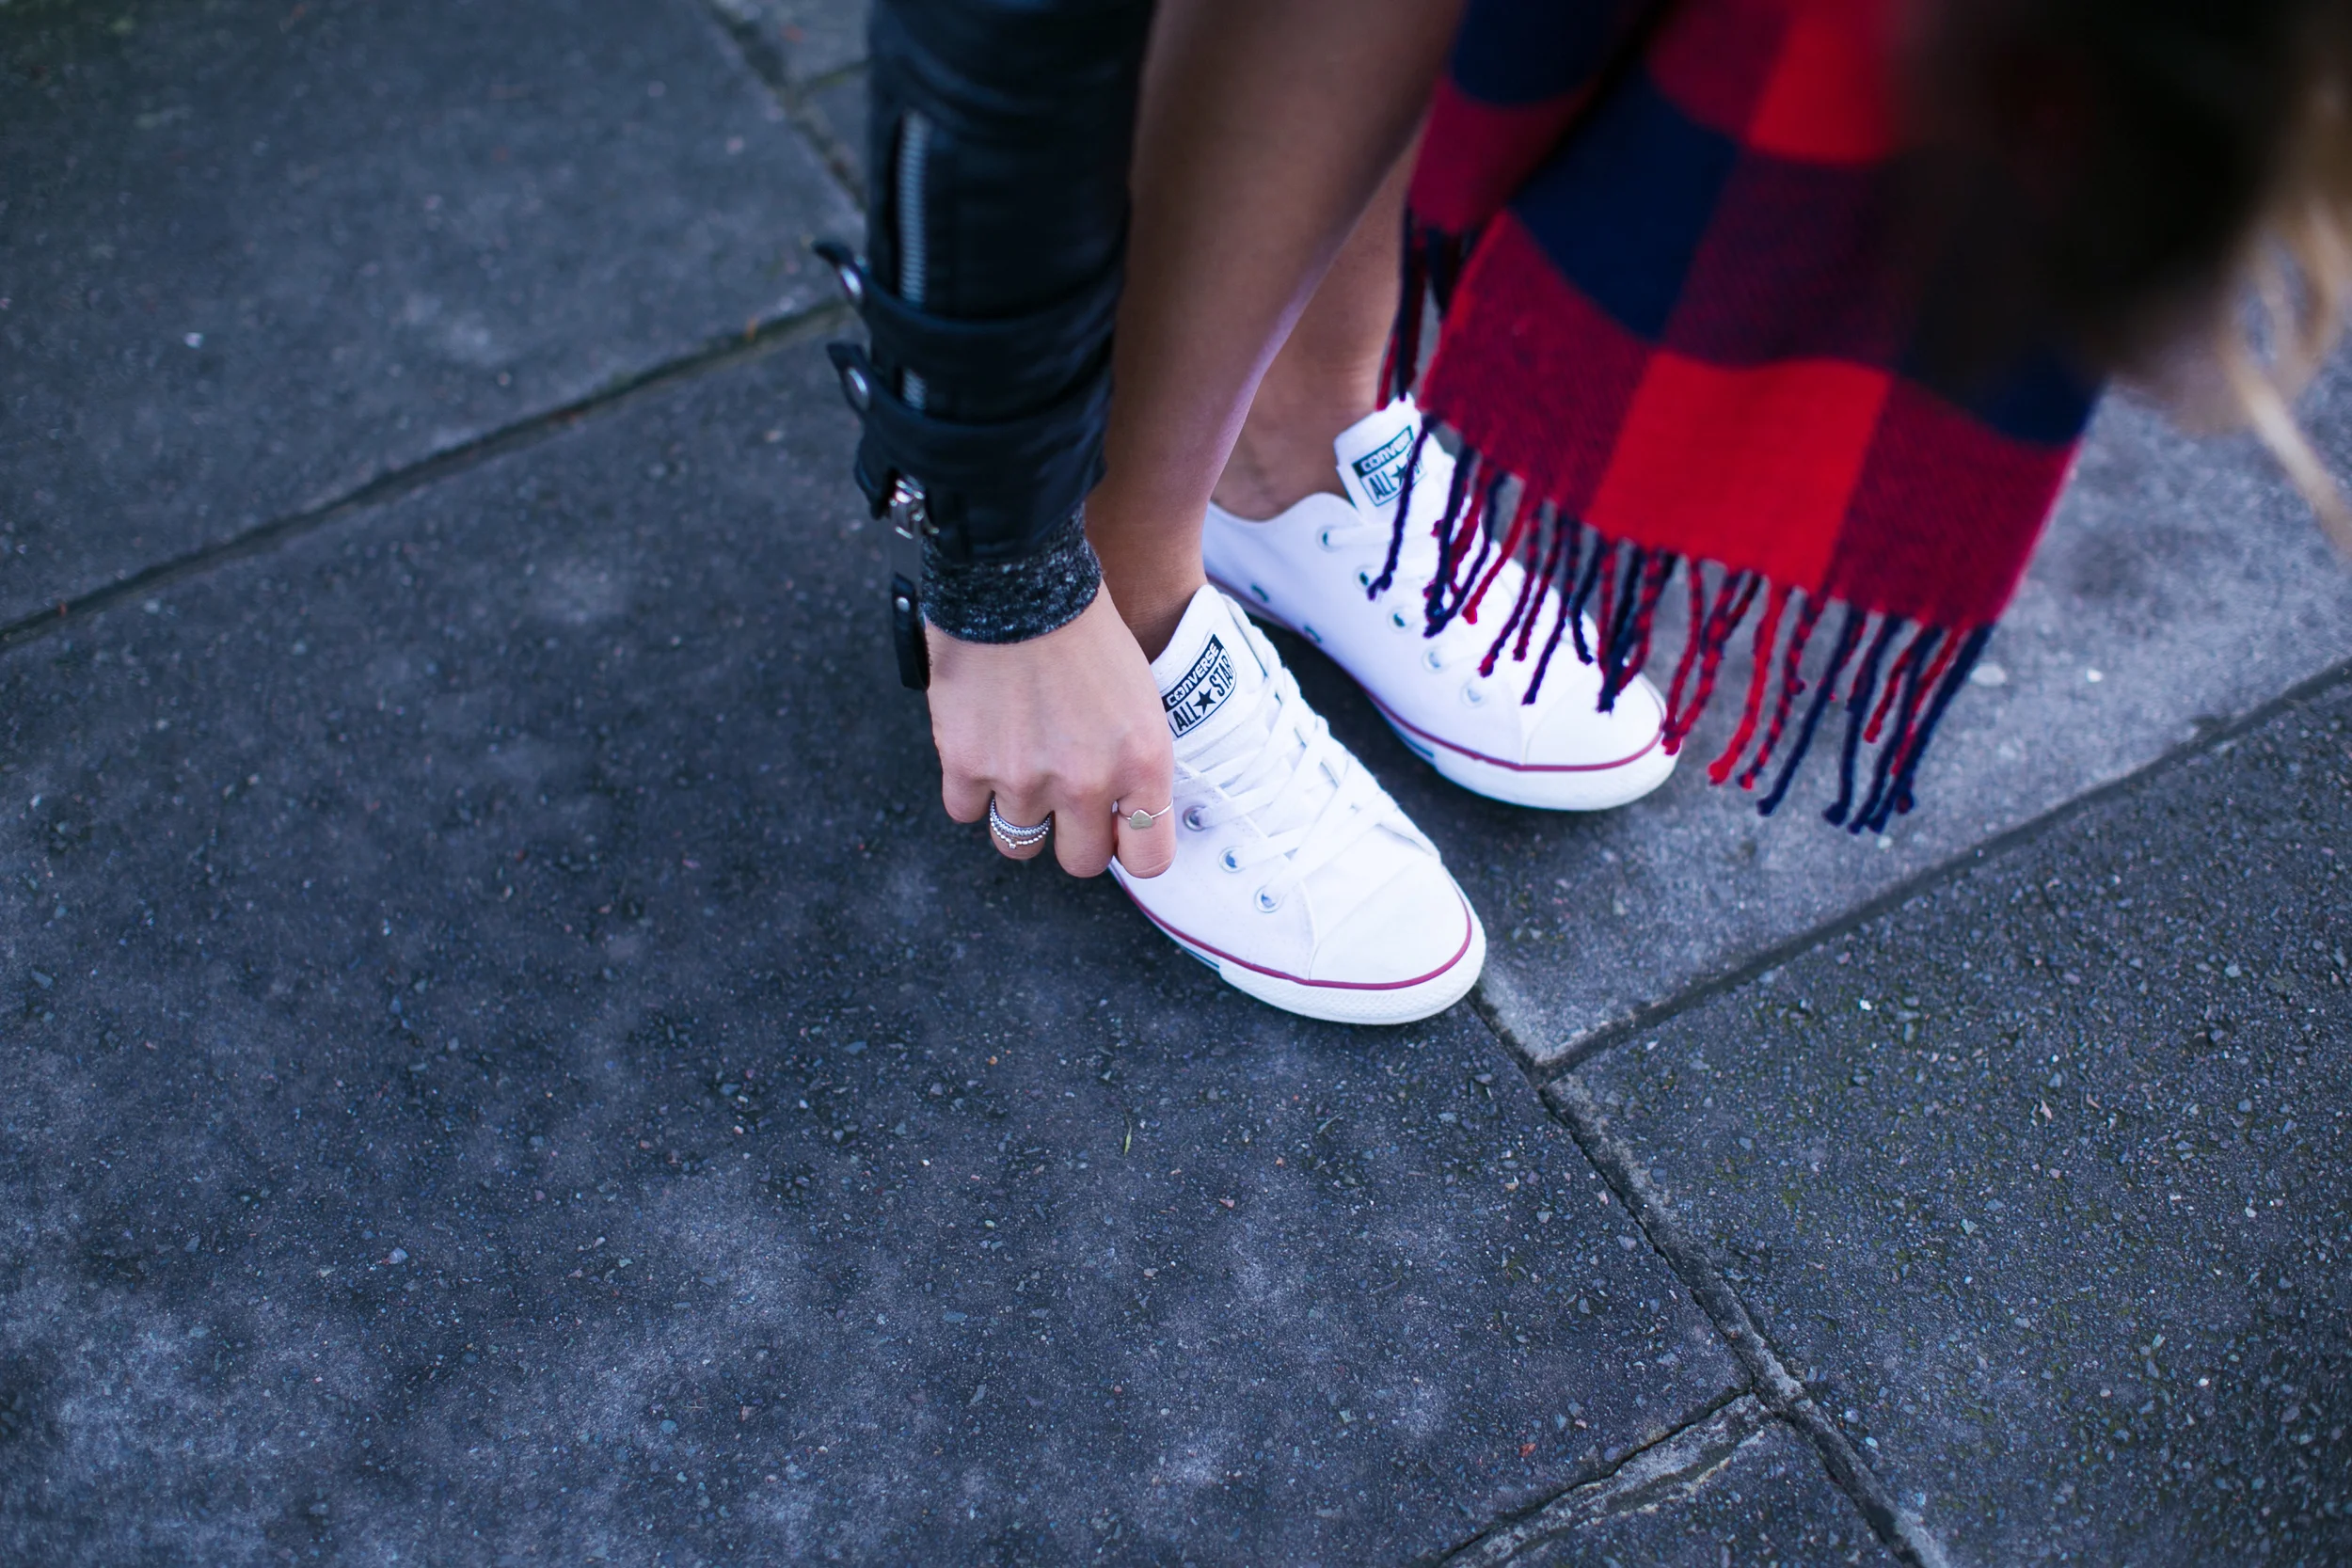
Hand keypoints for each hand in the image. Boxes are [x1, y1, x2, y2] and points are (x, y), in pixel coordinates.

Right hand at [927, 590, 1175, 878]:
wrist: (1019, 581)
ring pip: (1017, 843)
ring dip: (1017, 810)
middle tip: (1061, 797)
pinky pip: (965, 811)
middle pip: (1080, 862)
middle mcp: (1086, 782)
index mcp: (1142, 764)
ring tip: (1017, 762)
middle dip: (1071, 836)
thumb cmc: (1085, 631)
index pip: (1147, 859)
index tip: (1114, 833)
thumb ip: (1136, 765)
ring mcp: (1023, 780)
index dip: (1129, 850)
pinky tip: (981, 747)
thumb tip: (1124, 818)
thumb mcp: (1140, 699)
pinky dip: (970, 787)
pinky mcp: (966, 766)